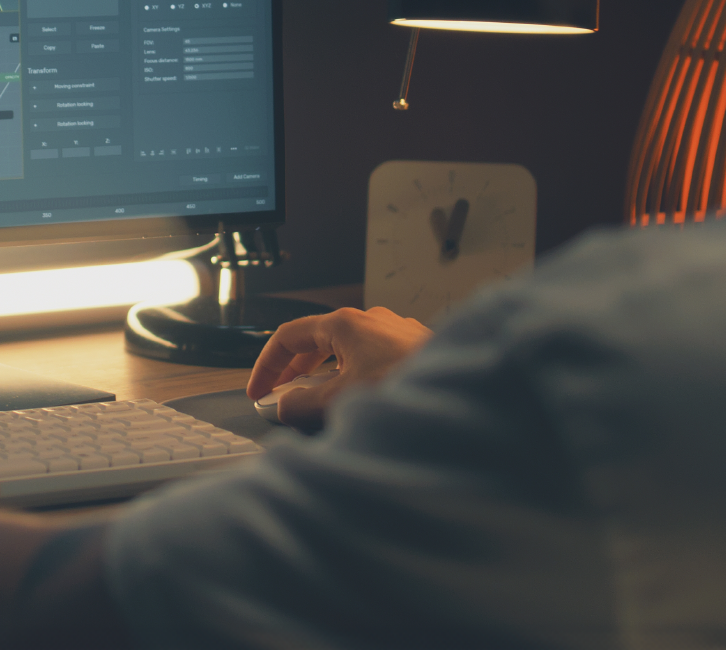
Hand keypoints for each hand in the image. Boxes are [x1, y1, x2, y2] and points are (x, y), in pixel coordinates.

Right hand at [246, 306, 433, 428]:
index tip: (258, 392)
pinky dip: (353, 377)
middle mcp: (369, 320)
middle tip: (280, 397)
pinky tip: (360, 401)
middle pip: (315, 342)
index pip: (287, 337)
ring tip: (318, 402)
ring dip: (325, 376)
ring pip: (346, 350)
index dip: (266, 366)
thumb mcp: (341, 401)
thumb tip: (284, 406)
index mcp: (345, 323)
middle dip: (294, 371)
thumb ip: (302, 404)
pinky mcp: (413, 348)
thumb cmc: (408, 387)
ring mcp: (394, 332)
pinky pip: (371, 359)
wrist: (467, 391)